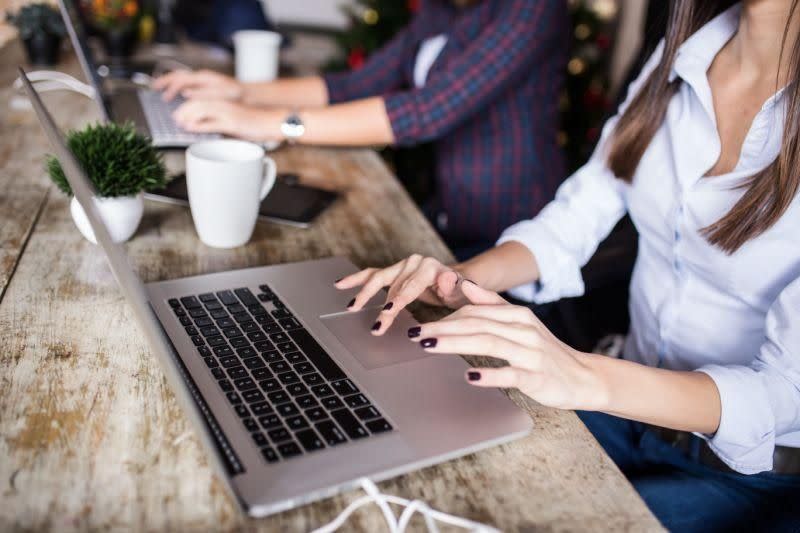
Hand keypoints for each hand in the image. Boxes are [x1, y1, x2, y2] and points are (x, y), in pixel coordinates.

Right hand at [152, 69, 242, 101]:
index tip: (164, 97)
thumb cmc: (236, 95)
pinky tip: (177, 95)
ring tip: (163, 92)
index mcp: (203, 77)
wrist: (249, 95)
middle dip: (164, 81)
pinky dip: (179, 88)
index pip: (180, 79)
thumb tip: (185, 94)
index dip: (169, 88)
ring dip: (171, 84)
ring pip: (182, 78)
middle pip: (178, 75)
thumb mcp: (219, 95)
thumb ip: (201, 94)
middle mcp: (202, 76)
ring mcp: (204, 80)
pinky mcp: (206, 86)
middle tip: (154, 88)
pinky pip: (188, 83)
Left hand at [172, 100, 283, 141]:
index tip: (178, 114)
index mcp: (224, 102)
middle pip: (197, 102)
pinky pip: (211, 123)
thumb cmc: (257, 123)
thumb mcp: (236, 121)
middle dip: (183, 110)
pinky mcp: (232, 123)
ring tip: (180, 123)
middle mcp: (224, 104)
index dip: (186, 106)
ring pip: (201, 110)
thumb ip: (221, 122)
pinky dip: (199, 125)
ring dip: (187, 116)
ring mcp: (227, 113)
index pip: (200, 99)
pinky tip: (191, 128)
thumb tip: (207, 128)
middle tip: (175, 119)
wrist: (273, 121)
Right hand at [335, 254, 470, 334]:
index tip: (387, 312)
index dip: (398, 300)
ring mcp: (402, 266)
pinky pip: (372, 274)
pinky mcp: (394, 272)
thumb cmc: (460, 291)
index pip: (410, 286)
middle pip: (392, 286)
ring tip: (352, 307)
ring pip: (378, 279)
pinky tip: (341, 284)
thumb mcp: (463, 292)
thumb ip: (456, 286)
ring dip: (364, 294)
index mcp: (430, 267)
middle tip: (376, 325)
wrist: (457, 284)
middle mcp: (414, 262)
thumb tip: (446, 279)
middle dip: (382, 307)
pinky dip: (357, 279)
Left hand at [410, 280, 606, 409]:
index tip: (422, 325)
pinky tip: (470, 377)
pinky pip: (511, 373)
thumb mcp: (521, 322)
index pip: (475, 311)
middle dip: (442, 328)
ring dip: (455, 343)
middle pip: (476, 324)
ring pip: (488, 343)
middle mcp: (523, 329)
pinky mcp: (536, 376)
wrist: (583, 376)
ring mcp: (530, 353)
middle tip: (415, 334)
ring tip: (429, 347)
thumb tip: (464, 286)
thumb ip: (493, 303)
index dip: (446, 317)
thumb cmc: (546, 351)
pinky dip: (490, 374)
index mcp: (517, 315)